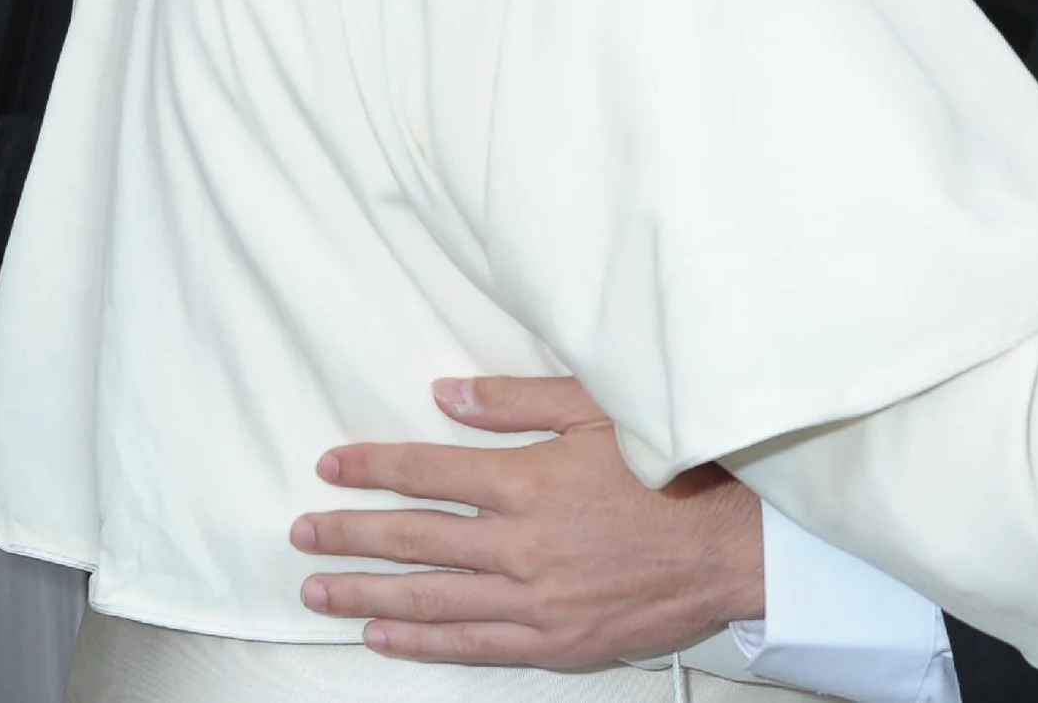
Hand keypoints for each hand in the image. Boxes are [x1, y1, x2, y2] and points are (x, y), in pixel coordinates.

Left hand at [295, 376, 763, 664]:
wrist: (736, 546)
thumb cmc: (675, 468)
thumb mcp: (602, 410)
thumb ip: (518, 401)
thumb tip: (445, 395)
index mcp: (531, 481)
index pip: (430, 471)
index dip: (374, 466)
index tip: (328, 466)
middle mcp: (522, 545)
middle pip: (416, 539)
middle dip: (351, 534)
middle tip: (302, 533)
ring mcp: (536, 599)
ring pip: (431, 598)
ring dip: (366, 593)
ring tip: (317, 589)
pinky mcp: (554, 640)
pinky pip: (472, 644)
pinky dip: (420, 641)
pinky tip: (382, 633)